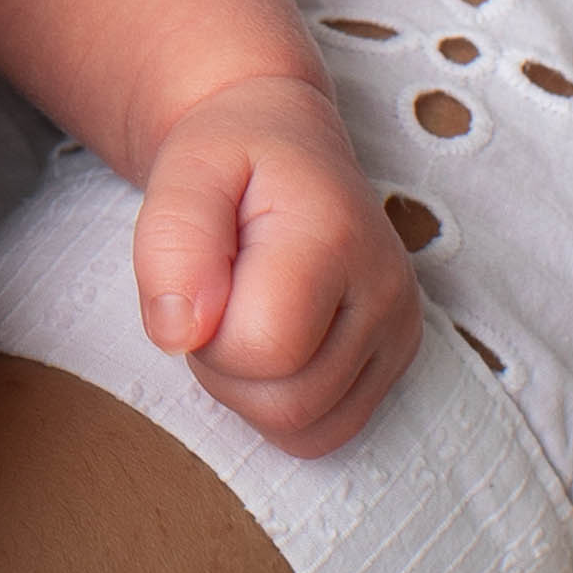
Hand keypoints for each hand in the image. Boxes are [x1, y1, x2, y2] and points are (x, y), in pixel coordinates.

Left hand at [130, 75, 423, 456]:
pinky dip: (283, 405)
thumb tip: (180, 334)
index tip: (203, 277)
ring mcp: (400, 332)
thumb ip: (171, 243)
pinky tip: (274, 343)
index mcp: (337, 236)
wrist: (280, 140)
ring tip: (246, 314)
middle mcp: (387, 291)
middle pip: (287, 403)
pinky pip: (327, 433)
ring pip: (307, 430)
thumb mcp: (184, 170)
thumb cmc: (228, 155)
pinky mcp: (396, 361)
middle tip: (219, 297)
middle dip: (225, 367)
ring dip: (250, 390)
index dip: (205, 332)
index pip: (262, 348)